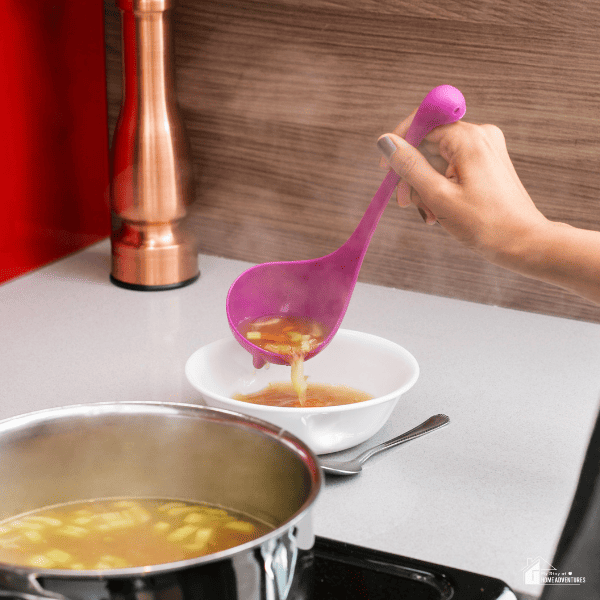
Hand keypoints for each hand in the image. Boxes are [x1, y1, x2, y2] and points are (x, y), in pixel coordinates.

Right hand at [377, 113, 599, 304]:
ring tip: (429, 214)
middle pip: (429, 143)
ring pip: (438, 159)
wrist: (522, 243)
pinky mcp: (488, 163)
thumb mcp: (438, 196)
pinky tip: (439, 212)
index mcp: (469, 138)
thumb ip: (410, 166)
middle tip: (405, 203)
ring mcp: (486, 149)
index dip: (399, 145)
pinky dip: (440, 188)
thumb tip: (385, 141)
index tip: (385, 171)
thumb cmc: (484, 223)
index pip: (422, 123)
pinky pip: (452, 168)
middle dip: (413, 175)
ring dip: (426, 187)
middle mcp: (480, 136)